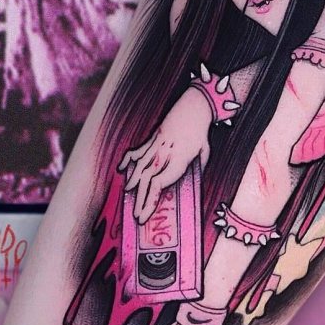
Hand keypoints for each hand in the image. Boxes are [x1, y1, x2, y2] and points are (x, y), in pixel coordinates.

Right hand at [120, 87, 211, 223]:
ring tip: (127, 197)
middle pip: (148, 180)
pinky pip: (137, 151)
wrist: (193, 108)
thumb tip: (192, 183)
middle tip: (137, 216)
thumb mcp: (204, 153)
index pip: (161, 183)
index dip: (152, 200)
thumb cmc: (200, 133)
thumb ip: (198, 170)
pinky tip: (120, 169)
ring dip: (133, 183)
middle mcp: (164, 154)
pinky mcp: (152, 138)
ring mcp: (156, 145)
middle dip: (141, 200)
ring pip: (140, 167)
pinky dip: (128, 160)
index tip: (147, 212)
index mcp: (178, 160)